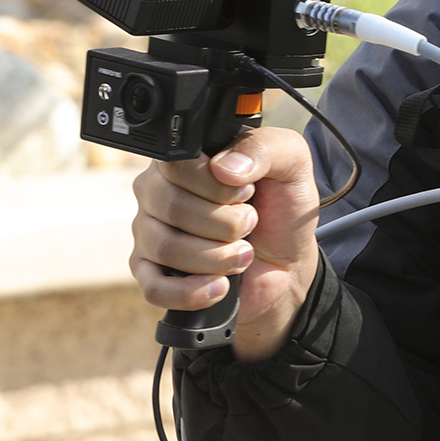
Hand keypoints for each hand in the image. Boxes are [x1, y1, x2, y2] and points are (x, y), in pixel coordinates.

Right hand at [130, 126, 321, 362]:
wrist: (287, 261)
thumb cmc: (280, 207)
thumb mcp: (290, 163)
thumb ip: (263, 148)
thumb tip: (223, 168)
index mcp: (187, 158)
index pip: (177, 163)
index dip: (216, 185)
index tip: (247, 194)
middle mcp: (159, 191)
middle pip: (170, 206)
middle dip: (225, 224)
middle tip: (251, 224)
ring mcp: (149, 232)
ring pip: (165, 247)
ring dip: (216, 257)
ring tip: (243, 254)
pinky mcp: (151, 273)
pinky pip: (153, 287)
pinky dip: (191, 291)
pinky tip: (219, 286)